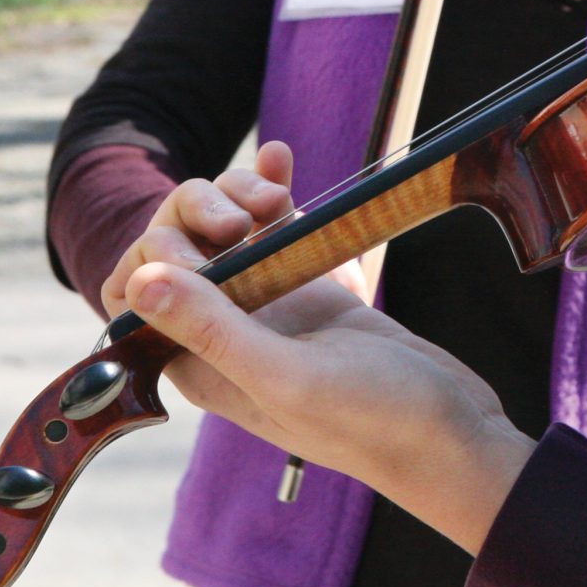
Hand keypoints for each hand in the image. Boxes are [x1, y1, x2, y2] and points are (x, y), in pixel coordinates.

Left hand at [122, 147, 535, 553]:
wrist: (451, 430)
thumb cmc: (374, 419)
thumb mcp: (289, 376)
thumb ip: (215, 330)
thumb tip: (141, 281)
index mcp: (200, 366)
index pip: (136, 297)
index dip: (154, 255)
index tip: (210, 245)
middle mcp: (224, 332)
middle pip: (175, 250)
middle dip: (196, 214)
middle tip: (247, 219)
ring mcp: (268, 303)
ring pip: (222, 230)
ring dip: (236, 195)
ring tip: (274, 193)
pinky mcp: (310, 282)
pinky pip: (274, 227)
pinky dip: (272, 189)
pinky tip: (279, 157)